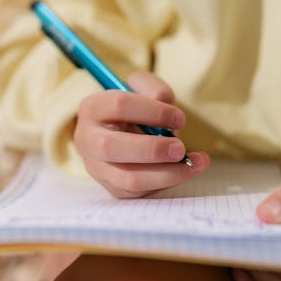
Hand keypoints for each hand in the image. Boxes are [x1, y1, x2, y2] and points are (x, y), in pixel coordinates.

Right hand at [73, 71, 209, 197]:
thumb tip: (167, 111)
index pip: (120, 106)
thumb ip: (155, 90)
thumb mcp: (144, 88)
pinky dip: (168, 182)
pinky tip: (187, 170)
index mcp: (93, 107)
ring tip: (193, 164)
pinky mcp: (113, 188)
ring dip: (166, 174)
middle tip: (180, 148)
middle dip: (152, 150)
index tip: (180, 118)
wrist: (126, 130)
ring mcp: (97, 168)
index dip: (153, 112)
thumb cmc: (137, 107)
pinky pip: (140, 192)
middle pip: (111, 147)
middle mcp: (88, 139)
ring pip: (127, 179)